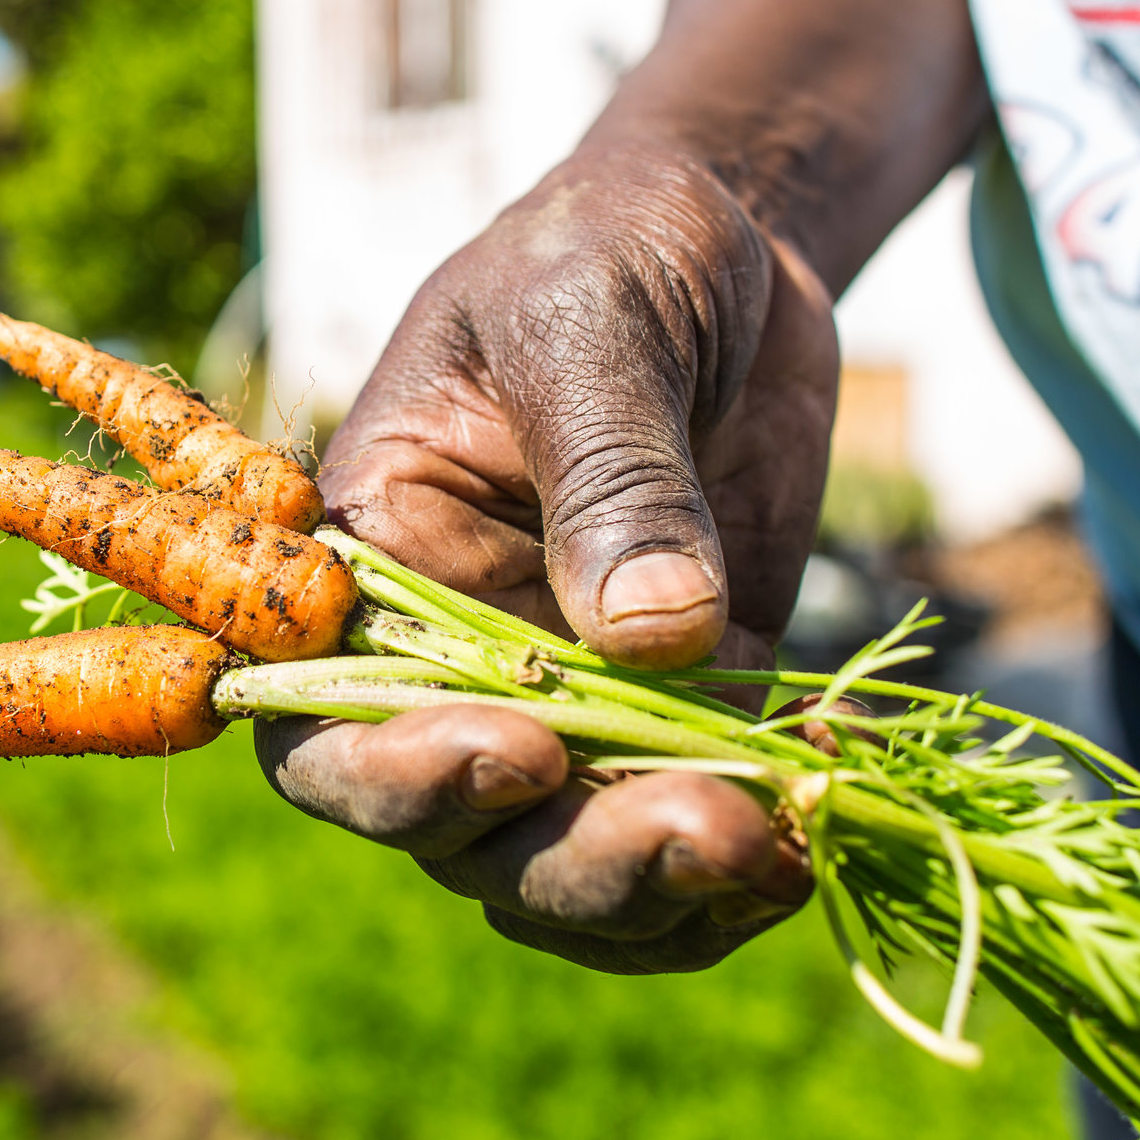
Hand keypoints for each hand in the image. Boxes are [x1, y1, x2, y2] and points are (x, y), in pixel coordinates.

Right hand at [258, 144, 837, 971]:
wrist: (724, 243)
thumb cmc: (609, 247)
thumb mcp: (592, 321)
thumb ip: (613, 472)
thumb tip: (657, 639)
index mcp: (376, 564)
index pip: (319, 725)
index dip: (396, 779)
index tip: (523, 749)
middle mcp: (451, 662)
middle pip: (459, 835)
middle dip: (575, 860)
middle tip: (707, 825)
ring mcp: (571, 701)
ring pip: (573, 865)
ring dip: (662, 895)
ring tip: (775, 850)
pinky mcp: (687, 710)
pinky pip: (688, 835)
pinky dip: (745, 869)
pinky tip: (819, 832)